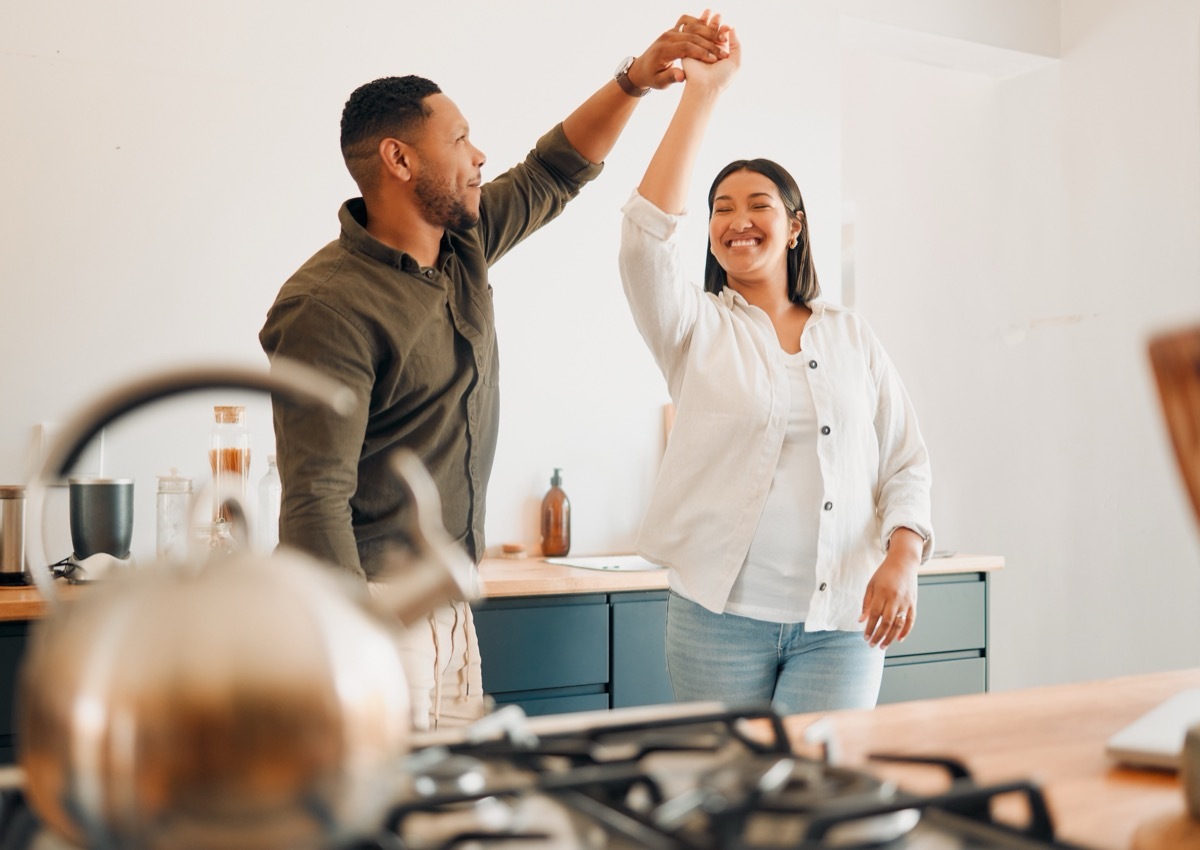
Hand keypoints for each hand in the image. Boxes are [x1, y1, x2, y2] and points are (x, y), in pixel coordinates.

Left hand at [628, 9, 727, 89]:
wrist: (642, 67)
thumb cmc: (652, 77)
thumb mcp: (660, 82)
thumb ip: (671, 77)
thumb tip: (682, 77)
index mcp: (663, 50)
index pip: (685, 47)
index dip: (701, 53)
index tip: (714, 60)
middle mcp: (666, 37)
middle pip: (692, 36)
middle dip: (709, 43)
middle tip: (723, 52)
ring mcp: (670, 32)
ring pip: (693, 27)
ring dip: (709, 32)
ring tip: (724, 39)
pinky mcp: (674, 30)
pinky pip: (690, 23)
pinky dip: (703, 26)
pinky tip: (715, 32)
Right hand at [681, 21, 738, 92]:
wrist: (705, 87)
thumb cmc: (722, 77)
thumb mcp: (736, 61)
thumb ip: (736, 44)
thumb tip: (732, 28)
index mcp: (721, 54)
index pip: (721, 37)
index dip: (724, 29)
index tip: (726, 27)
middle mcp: (709, 51)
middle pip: (711, 33)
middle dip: (714, 23)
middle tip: (717, 16)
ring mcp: (698, 51)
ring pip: (701, 33)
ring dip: (705, 24)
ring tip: (708, 13)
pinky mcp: (687, 51)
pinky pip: (691, 36)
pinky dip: (695, 29)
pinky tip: (699, 23)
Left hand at [859, 529, 921, 648]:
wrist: (904, 563)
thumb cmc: (884, 574)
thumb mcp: (871, 585)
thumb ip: (866, 603)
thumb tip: (861, 621)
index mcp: (882, 593)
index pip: (874, 615)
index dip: (869, 628)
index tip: (865, 637)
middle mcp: (895, 598)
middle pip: (886, 622)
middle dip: (879, 636)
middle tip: (872, 645)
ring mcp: (906, 602)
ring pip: (899, 624)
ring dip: (890, 637)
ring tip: (883, 646)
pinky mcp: (913, 603)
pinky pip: (911, 621)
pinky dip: (906, 631)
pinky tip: (898, 639)